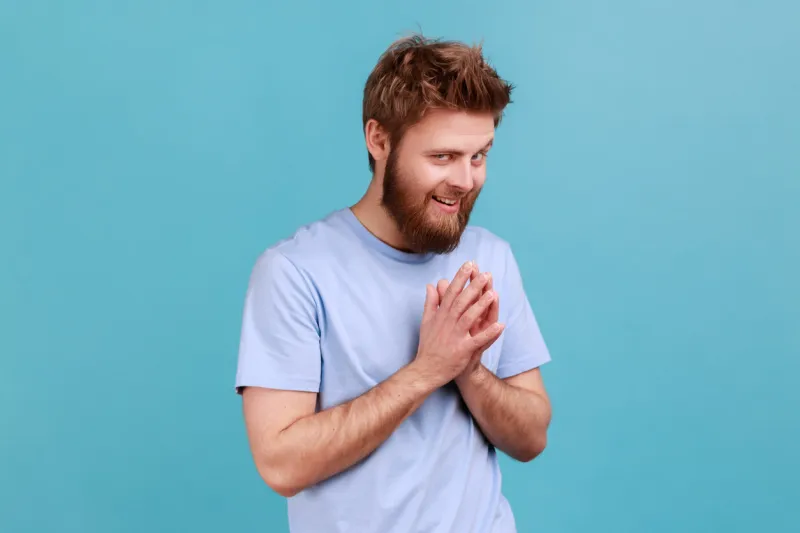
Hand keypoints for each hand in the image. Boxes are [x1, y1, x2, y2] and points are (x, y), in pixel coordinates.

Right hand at [413, 261, 504, 387]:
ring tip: (493, 293)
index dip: (460, 278)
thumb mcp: (426, 321)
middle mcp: (447, 323)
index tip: (469, 264)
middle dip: (473, 287)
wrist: (426, 370)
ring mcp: (455, 336)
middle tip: (485, 274)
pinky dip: (489, 333)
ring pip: (469, 317)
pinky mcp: (462, 350)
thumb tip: (430, 284)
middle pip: (462, 301)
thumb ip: (430, 302)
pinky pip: (478, 340)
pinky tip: (501, 326)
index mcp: (441, 315)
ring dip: (481, 305)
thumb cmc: (428, 346)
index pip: (451, 292)